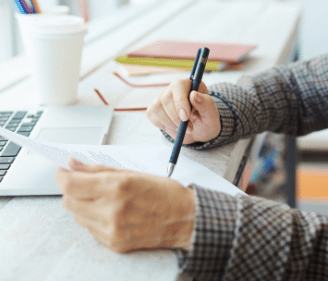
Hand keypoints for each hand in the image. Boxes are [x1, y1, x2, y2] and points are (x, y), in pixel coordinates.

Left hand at [56, 158, 194, 252]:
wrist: (185, 219)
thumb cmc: (164, 192)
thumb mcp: (133, 172)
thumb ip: (99, 169)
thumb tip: (73, 164)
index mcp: (117, 187)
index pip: (71, 184)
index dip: (62, 175)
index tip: (63, 170)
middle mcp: (111, 210)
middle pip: (69, 201)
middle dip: (71, 189)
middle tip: (82, 181)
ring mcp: (111, 230)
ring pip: (77, 216)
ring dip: (82, 204)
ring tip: (101, 196)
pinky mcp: (113, 243)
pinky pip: (90, 229)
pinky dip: (93, 217)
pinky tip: (110, 210)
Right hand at [146, 78, 220, 143]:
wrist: (199, 131)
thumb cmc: (206, 119)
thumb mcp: (211, 114)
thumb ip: (206, 103)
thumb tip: (194, 94)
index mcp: (190, 84)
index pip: (179, 86)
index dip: (180, 102)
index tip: (186, 117)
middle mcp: (174, 87)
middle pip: (166, 99)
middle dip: (176, 118)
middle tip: (189, 128)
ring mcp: (162, 97)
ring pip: (157, 108)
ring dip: (170, 123)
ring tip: (183, 128)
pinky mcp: (155, 107)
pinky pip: (152, 115)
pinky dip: (163, 125)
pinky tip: (173, 126)